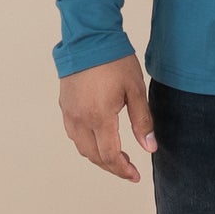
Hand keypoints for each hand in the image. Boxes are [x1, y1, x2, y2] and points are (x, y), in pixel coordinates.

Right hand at [59, 54, 155, 181]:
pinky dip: (87, 144)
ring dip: (98, 157)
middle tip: (129, 169)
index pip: (110, 155)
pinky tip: (99, 140)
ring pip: (81, 147)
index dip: (123, 169)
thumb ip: (142, 121)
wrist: (89, 37)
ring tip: (117, 157)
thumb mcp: (135, 90)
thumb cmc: (115, 61)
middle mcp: (80, 119)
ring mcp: (69, 113)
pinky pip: (73, 134)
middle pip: (94, 156)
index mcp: (99, 117)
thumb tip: (150, 148)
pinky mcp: (64, 105)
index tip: (135, 175)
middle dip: (112, 166)